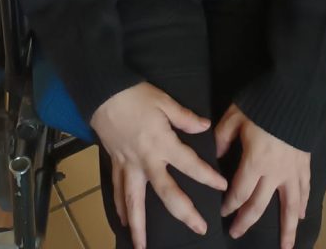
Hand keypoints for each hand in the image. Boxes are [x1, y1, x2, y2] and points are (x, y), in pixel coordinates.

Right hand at [90, 83, 226, 248]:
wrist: (103, 93)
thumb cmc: (135, 95)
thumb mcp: (164, 101)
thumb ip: (185, 117)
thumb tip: (205, 127)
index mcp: (162, 143)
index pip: (190, 164)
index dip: (207, 176)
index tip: (222, 186)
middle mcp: (146, 161)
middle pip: (167, 193)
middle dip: (184, 213)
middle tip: (199, 229)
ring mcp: (128, 165)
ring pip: (134, 201)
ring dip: (139, 226)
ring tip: (143, 248)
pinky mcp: (115, 163)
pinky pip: (117, 190)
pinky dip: (120, 208)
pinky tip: (124, 222)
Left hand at [215, 105, 310, 248]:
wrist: (294, 92)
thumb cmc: (261, 103)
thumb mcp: (234, 116)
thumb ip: (222, 137)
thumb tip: (214, 155)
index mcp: (255, 162)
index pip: (239, 193)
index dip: (229, 205)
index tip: (222, 212)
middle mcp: (274, 172)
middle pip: (259, 205)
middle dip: (246, 222)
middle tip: (236, 233)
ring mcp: (293, 170)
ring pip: (289, 206)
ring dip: (287, 228)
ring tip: (285, 247)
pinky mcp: (305, 163)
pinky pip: (305, 189)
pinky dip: (303, 204)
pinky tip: (301, 215)